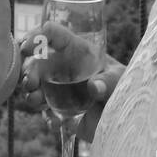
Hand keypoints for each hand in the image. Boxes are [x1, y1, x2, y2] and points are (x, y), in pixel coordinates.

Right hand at [18, 21, 123, 143]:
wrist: (128, 115)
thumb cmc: (125, 86)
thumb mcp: (121, 79)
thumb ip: (108, 81)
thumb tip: (93, 86)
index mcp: (75, 51)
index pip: (51, 34)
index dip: (36, 36)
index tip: (27, 47)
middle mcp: (62, 67)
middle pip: (36, 62)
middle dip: (28, 71)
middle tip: (31, 84)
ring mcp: (58, 88)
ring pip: (35, 88)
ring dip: (31, 94)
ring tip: (36, 101)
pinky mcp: (60, 109)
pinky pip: (47, 112)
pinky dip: (48, 118)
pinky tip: (56, 122)